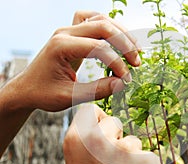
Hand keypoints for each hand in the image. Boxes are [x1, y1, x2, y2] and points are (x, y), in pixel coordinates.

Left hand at [15, 11, 140, 111]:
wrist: (27, 89)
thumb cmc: (44, 94)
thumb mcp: (69, 97)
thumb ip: (97, 91)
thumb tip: (122, 83)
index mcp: (61, 46)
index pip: (98, 48)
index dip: (117, 63)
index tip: (126, 79)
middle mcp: (64, 32)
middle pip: (102, 26)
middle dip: (124, 43)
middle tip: (137, 62)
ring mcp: (67, 29)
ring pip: (100, 19)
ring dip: (120, 32)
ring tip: (134, 49)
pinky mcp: (71, 32)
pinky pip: (92, 19)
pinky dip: (107, 25)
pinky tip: (116, 38)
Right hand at [63, 104, 160, 163]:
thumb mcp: (79, 162)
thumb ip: (88, 138)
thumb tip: (104, 117)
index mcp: (77, 139)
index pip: (92, 110)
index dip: (98, 121)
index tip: (100, 131)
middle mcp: (100, 140)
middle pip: (114, 121)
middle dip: (114, 137)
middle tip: (109, 161)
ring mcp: (125, 150)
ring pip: (132, 140)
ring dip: (130, 155)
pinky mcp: (146, 161)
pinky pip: (146, 155)